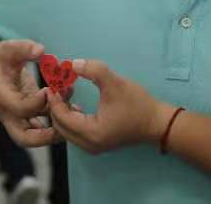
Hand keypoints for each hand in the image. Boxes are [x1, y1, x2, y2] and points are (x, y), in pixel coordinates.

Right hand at [0, 40, 64, 147]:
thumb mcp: (7, 48)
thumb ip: (23, 48)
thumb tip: (40, 50)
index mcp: (1, 96)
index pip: (19, 109)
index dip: (37, 102)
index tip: (50, 89)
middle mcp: (8, 113)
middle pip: (24, 138)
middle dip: (47, 136)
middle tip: (66, 122)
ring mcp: (17, 119)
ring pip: (35, 137)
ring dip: (56, 129)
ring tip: (75, 112)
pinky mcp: (27, 117)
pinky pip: (41, 127)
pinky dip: (57, 122)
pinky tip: (73, 108)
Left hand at [47, 59, 173, 154]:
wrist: (157, 123)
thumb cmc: (137, 104)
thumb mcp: (115, 83)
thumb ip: (94, 70)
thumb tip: (73, 63)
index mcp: (90, 133)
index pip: (61, 117)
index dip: (54, 100)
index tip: (53, 83)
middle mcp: (88, 144)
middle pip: (59, 126)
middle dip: (56, 106)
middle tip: (61, 87)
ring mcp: (92, 147)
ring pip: (65, 131)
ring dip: (63, 112)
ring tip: (69, 93)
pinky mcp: (96, 144)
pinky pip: (74, 133)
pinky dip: (71, 119)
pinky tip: (77, 105)